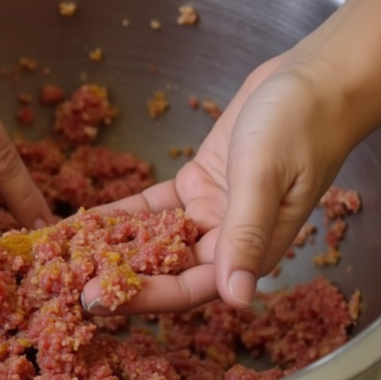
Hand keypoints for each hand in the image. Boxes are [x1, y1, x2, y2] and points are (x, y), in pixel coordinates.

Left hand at [82, 52, 357, 312]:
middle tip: (65, 280)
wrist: (316, 79)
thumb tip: (237, 299)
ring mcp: (212, 213)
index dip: (142, 297)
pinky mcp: (200, 185)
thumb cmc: (301, 126)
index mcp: (251, 251)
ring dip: (114, 246)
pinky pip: (156, 208)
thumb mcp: (265, 178)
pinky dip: (125, 214)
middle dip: (118, 276)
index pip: (189, 287)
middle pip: (166, 270)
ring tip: (66, 253)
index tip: (95, 299)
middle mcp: (228, 240)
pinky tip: (87, 219)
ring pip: (155, 240)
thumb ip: (246, 236)